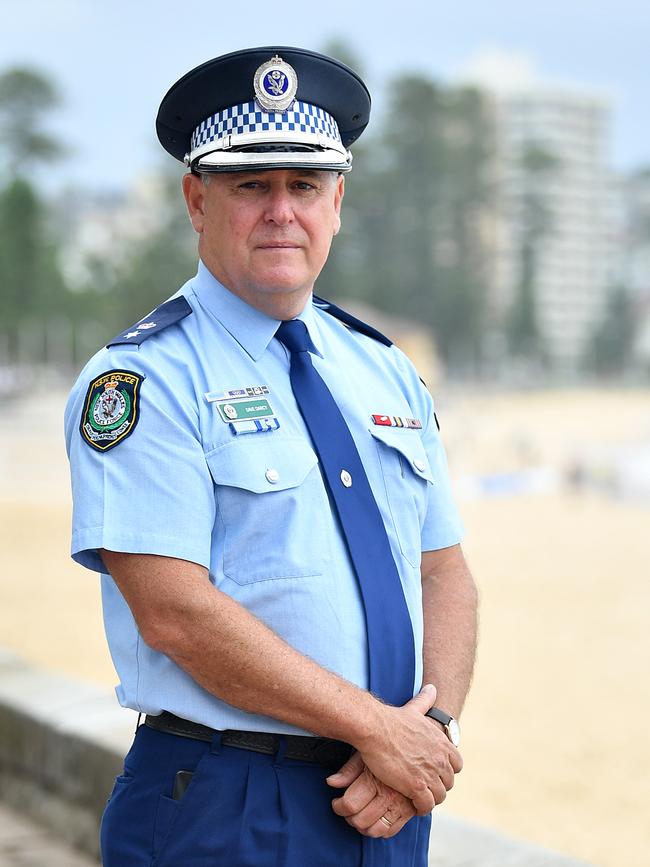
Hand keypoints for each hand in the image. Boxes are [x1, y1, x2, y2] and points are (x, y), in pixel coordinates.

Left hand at [327, 751, 416, 836]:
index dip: (338, 806)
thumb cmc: (388, 747)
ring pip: (375, 830)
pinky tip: (375, 818)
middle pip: (361, 820)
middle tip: (346, 809)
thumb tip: (331, 782)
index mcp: (375, 780)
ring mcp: (401, 805)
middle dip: (349, 818)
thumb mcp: (366, 754)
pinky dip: (380, 830)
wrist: (418, 746)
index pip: (350, 805)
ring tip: (359, 815)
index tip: (337, 802)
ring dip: (363, 827)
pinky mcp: (410, 811)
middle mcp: (389, 795)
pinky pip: (391, 831)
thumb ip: (348, 770)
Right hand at [355, 684, 462, 812]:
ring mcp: (431, 773)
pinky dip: (421, 807)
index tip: (433, 772)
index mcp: (442, 742)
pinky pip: (427, 805)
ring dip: (430, 799)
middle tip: (424, 787)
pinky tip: (411, 804)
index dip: (446, 770)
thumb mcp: (414, 709)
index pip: (457, 764)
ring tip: (418, 799)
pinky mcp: (418, 787)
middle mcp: (441, 758)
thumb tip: (432, 687)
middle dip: (438, 786)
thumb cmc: (391, 719)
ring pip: (440, 796)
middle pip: (449, 782)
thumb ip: (426, 700)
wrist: (375, 728)